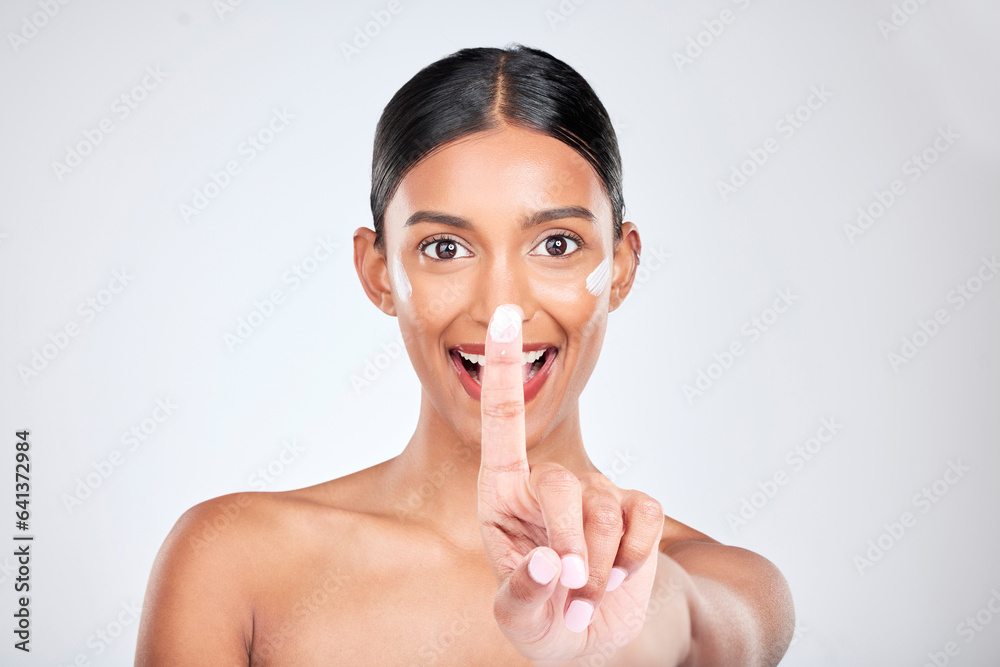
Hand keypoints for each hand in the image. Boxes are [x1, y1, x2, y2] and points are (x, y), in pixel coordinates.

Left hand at [477, 304, 665, 661]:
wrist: (605, 636)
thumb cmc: (547, 619)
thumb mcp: (521, 622)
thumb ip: (523, 598)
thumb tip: (550, 564)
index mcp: (502, 496)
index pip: (501, 423)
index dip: (500, 369)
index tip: (500, 317)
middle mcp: (546, 485)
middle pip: (559, 485)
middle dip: (568, 543)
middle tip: (572, 589)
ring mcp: (595, 493)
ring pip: (603, 508)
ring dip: (600, 564)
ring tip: (589, 594)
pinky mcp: (637, 506)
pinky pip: (644, 517)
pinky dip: (634, 557)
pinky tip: (620, 574)